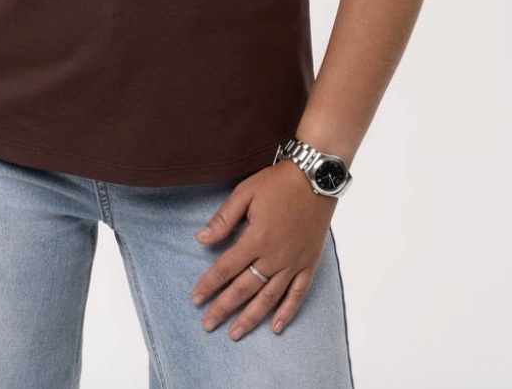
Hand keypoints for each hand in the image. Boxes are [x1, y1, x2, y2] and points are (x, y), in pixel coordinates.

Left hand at [189, 161, 336, 340]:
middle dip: (223, 308)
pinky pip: (298, 294)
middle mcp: (274, 257)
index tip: (195, 300)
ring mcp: (293, 263)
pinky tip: (276, 327)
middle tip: (207, 325)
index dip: (209, 285)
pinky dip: (288, 312)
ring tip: (235, 333)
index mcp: (256, 239)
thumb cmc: (277, 182)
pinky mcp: (309, 263)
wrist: (315, 177)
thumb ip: (224, 218)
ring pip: (269, 297)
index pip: (226, 268)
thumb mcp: (245, 192)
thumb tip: (201, 239)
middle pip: (244, 289)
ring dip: (251, 317)